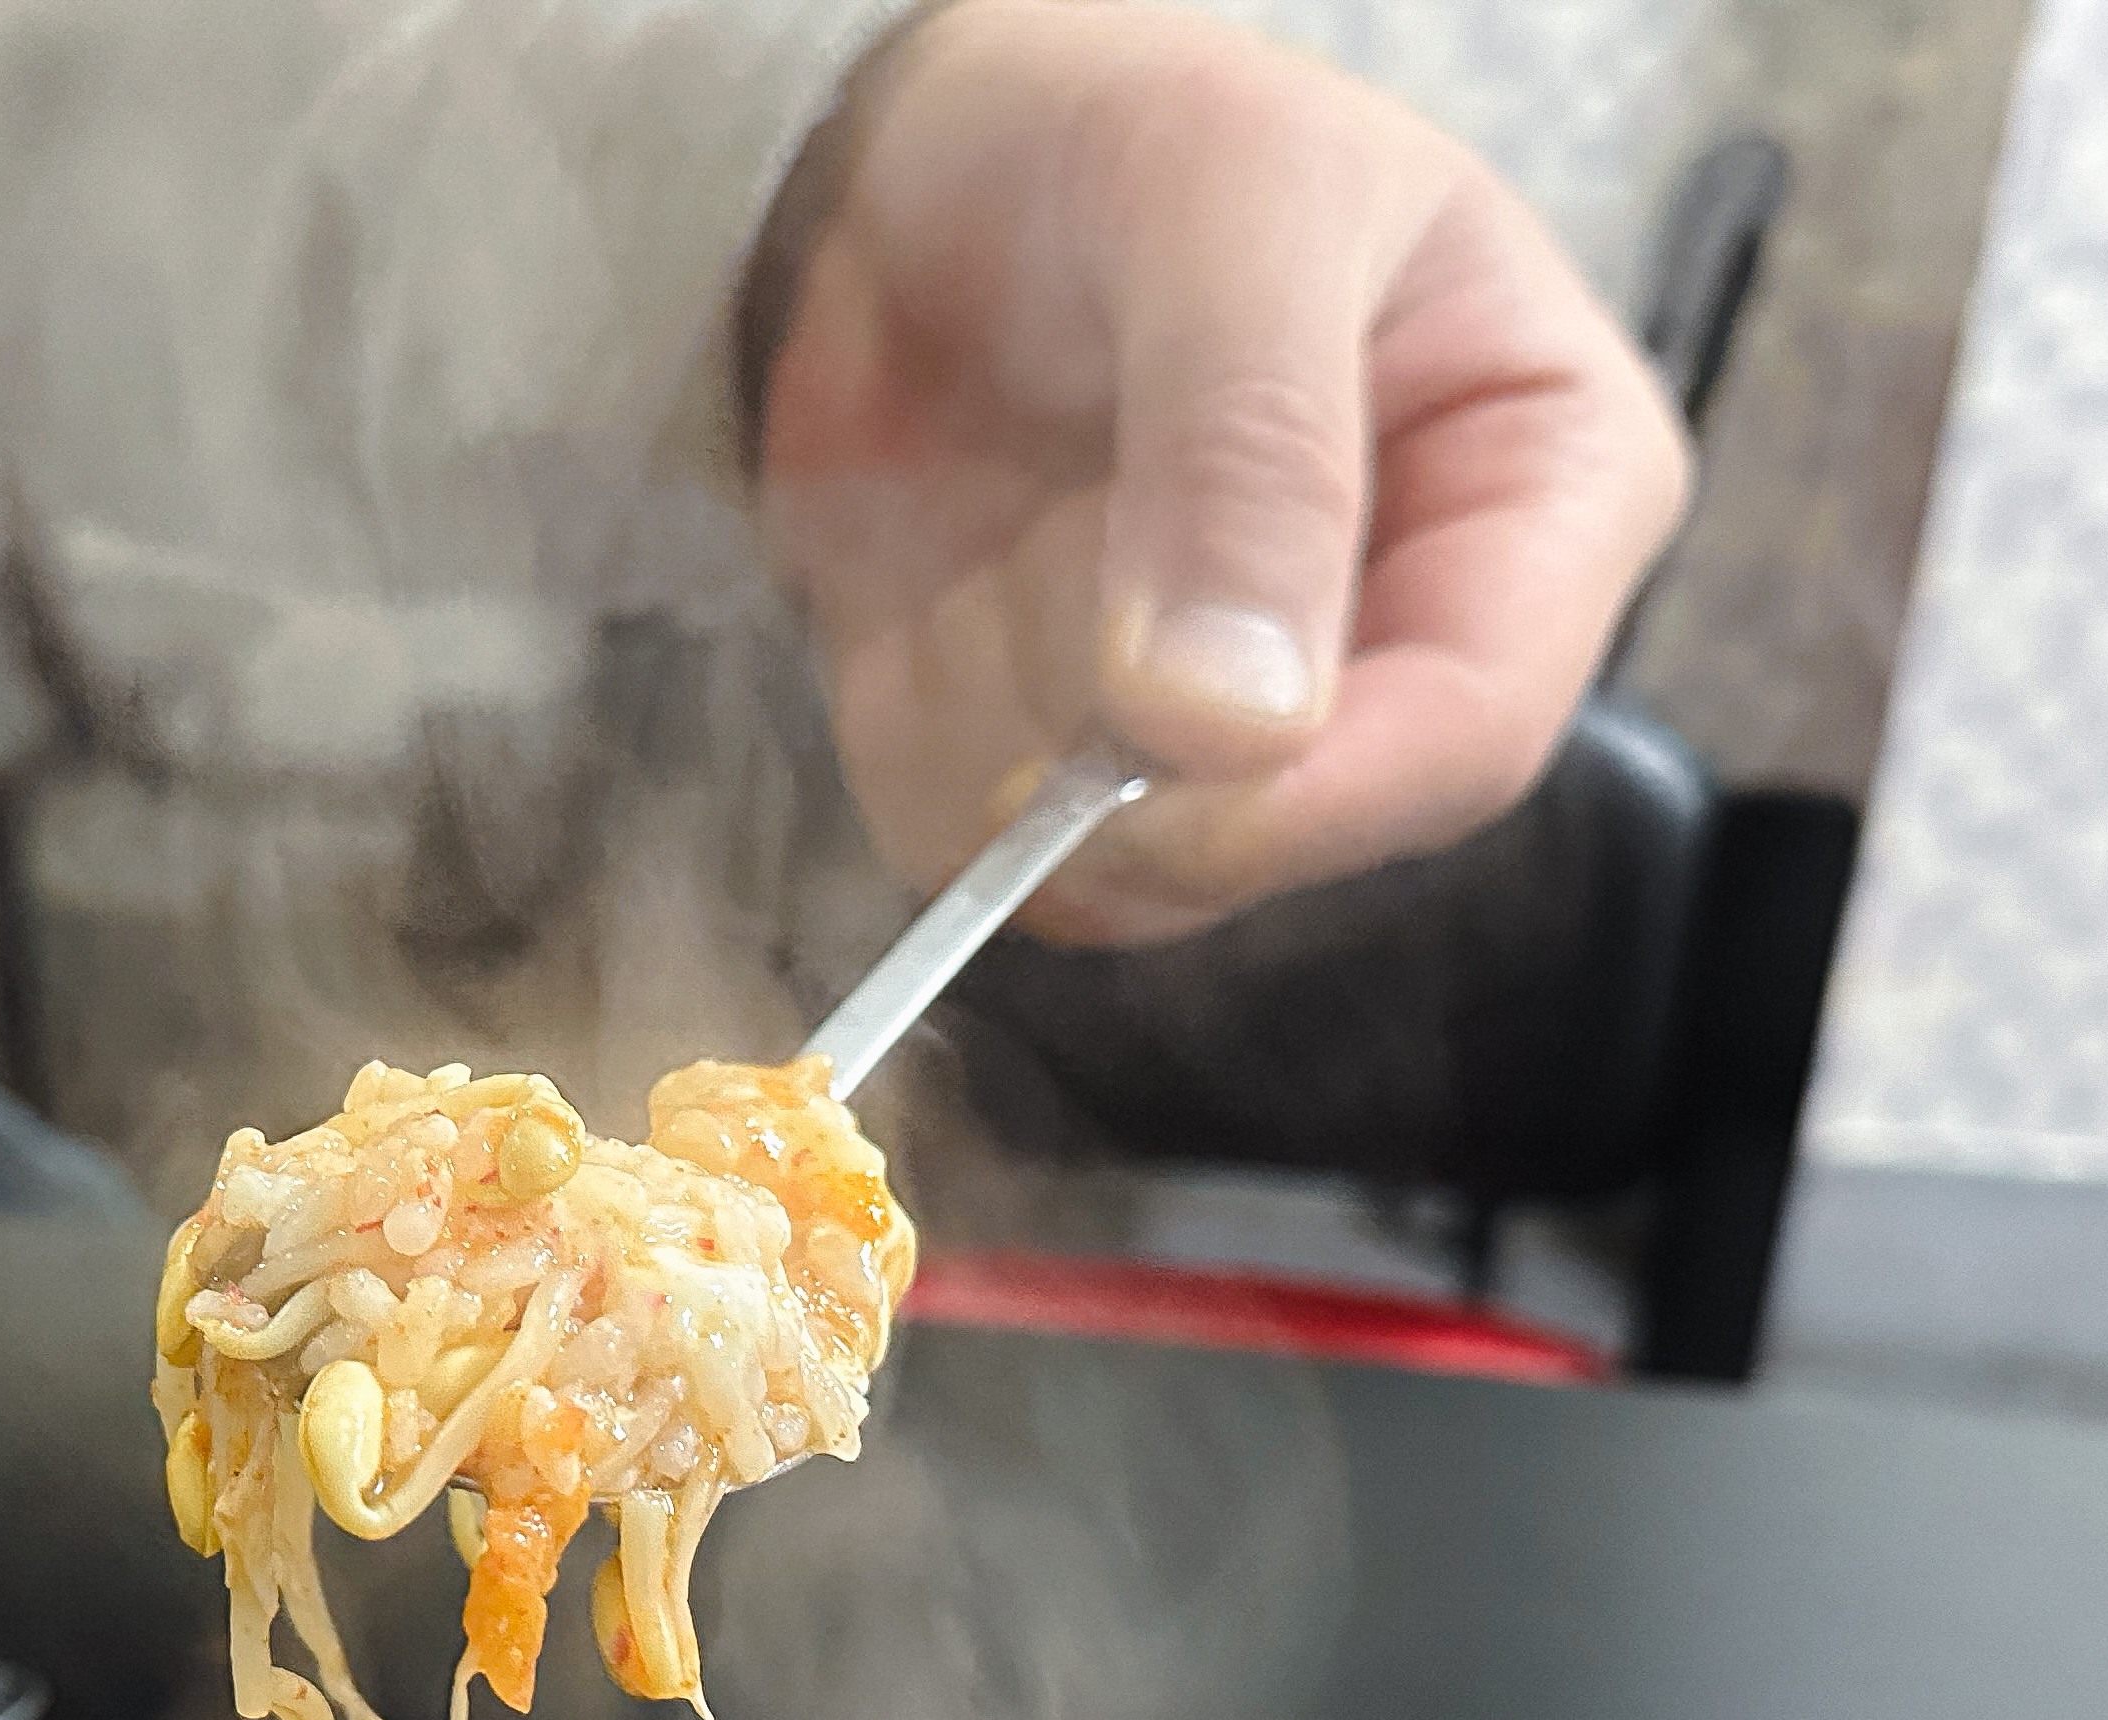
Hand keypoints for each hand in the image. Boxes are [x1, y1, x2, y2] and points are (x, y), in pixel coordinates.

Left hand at [756, 0, 1690, 942]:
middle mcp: (1400, 649)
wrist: (902, 167)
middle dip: (1115, 696)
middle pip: (1277, 832)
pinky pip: (969, 846)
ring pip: (1107, 864)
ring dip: (1003, 686)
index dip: (1309, 790)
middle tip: (1059, 495)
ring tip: (1018, 497)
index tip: (1150, 752)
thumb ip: (1249, 444)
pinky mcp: (1059, 775)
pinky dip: (917, 714)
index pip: (1471, 737)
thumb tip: (1234, 722)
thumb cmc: (1117, 133)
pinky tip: (948, 572)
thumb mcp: (1226, 200)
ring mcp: (1222, 736)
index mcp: (1538, 493)